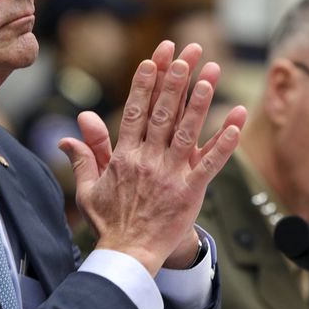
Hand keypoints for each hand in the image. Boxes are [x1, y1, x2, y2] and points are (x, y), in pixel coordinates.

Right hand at [59, 41, 245, 275]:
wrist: (128, 256)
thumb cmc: (109, 222)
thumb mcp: (89, 188)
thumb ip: (85, 156)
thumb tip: (71, 130)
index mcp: (124, 156)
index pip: (135, 110)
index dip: (146, 81)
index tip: (155, 57)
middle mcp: (147, 159)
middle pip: (163, 111)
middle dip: (176, 78)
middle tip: (189, 51)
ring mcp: (170, 174)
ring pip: (187, 130)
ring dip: (201, 99)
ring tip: (212, 72)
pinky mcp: (190, 191)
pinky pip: (211, 162)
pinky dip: (225, 140)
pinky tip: (237, 118)